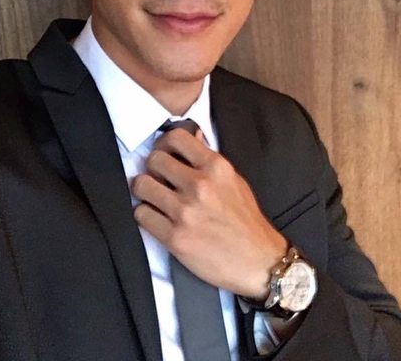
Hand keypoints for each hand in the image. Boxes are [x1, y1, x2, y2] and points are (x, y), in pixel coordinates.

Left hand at [131, 127, 287, 298]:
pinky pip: (141, 214)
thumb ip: (209, 160)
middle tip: (157, 178)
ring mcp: (185, 211)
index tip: (164, 153)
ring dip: (144, 191)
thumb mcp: (234, 180)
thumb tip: (193, 137)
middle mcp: (200, 185)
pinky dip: (145, 215)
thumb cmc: (246, 221)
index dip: (164, 143)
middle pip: (154, 160)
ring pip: (141, 185)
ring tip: (154, 198)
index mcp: (216, 167)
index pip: (176, 137)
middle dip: (152, 168)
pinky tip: (156, 217)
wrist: (259, 262)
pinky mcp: (175, 237)